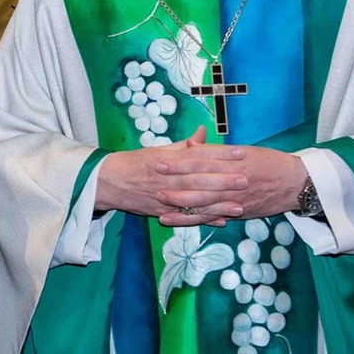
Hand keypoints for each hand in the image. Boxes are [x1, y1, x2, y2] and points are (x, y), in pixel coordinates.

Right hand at [97, 126, 246, 226]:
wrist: (107, 182)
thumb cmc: (134, 163)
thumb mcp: (157, 150)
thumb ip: (183, 145)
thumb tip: (203, 132)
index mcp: (166, 159)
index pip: (197, 155)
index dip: (220, 154)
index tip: (240, 153)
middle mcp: (166, 178)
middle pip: (199, 179)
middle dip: (223, 179)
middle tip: (245, 179)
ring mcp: (164, 197)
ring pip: (194, 201)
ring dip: (218, 204)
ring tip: (240, 205)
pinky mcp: (161, 212)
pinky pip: (185, 217)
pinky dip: (203, 220)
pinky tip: (221, 220)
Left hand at [155, 143, 306, 226]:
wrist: (297, 182)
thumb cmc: (269, 162)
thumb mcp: (244, 151)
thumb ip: (215, 151)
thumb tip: (189, 145)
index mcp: (233, 160)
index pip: (201, 160)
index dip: (180, 161)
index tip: (160, 160)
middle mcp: (232, 179)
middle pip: (199, 181)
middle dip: (175, 182)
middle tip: (154, 182)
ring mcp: (235, 198)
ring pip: (204, 202)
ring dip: (181, 204)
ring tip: (160, 203)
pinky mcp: (238, 211)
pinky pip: (212, 217)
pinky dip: (193, 219)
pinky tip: (177, 220)